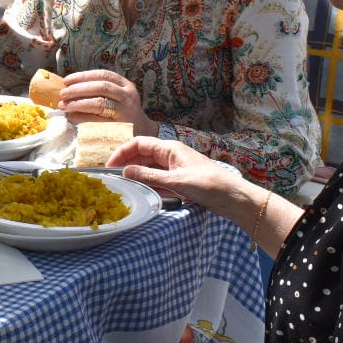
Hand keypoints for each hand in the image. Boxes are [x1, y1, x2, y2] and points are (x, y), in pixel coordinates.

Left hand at [56, 68, 145, 130]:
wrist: (142, 132)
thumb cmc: (122, 112)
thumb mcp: (117, 96)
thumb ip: (99, 90)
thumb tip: (69, 87)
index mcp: (126, 85)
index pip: (103, 75)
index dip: (83, 76)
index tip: (67, 80)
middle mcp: (128, 96)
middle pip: (101, 87)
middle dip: (78, 89)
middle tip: (63, 94)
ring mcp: (126, 112)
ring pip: (99, 103)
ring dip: (78, 103)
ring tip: (64, 106)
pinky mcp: (120, 127)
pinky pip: (97, 121)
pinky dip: (82, 118)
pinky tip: (72, 118)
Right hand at [108, 136, 238, 211]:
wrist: (233, 198)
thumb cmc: (208, 185)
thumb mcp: (176, 181)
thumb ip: (149, 176)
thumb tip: (125, 171)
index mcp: (170, 148)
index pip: (139, 144)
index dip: (122, 152)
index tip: (109, 166)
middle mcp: (171, 155)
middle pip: (142, 155)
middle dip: (126, 164)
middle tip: (112, 178)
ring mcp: (175, 168)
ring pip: (149, 168)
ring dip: (136, 175)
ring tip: (123, 186)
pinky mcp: (179, 181)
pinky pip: (158, 179)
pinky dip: (147, 183)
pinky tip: (140, 192)